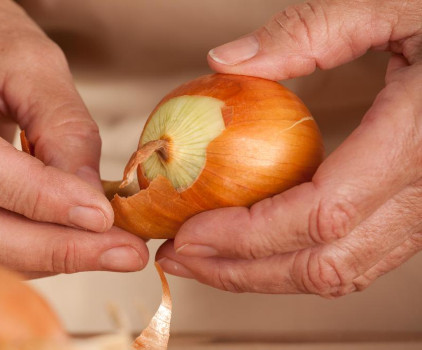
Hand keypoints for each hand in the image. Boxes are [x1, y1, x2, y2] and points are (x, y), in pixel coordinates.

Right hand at [0, 0, 147, 274]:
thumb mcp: (33, 61)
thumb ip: (63, 127)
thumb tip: (89, 204)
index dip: (37, 196)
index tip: (100, 215)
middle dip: (48, 248)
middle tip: (118, 252)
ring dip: (40, 258)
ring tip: (103, 249)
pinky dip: (21, 251)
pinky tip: (65, 242)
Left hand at [157, 0, 421, 296]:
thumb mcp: (395, 2)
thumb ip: (312, 29)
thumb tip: (227, 62)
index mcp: (421, 136)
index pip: (321, 214)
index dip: (246, 235)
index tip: (188, 232)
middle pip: (328, 264)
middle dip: (241, 271)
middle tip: (179, 256)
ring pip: (345, 271)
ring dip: (266, 274)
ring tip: (205, 257)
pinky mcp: (420, 207)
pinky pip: (359, 253)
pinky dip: (299, 257)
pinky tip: (255, 241)